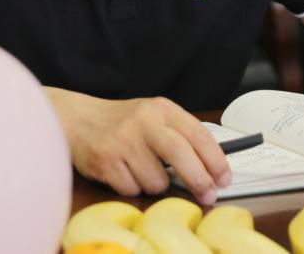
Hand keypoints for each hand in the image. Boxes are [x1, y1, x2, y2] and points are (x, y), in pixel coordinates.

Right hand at [45, 88, 231, 204]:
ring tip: (143, 170)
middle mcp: (143, 120)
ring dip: (156, 185)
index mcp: (161, 108)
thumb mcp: (154, 117)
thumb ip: (180, 135)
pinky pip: (131, 188)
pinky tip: (124, 172)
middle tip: (208, 195)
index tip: (224, 178)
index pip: (197, 133)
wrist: (79, 119)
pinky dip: (133, 187)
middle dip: (198, 180)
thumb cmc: (124, 123)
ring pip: (156, 180)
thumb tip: (212, 169)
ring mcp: (123, 140)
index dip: (215, 159)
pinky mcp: (105, 159)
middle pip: (180, 153)